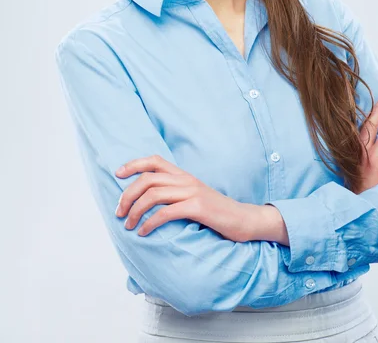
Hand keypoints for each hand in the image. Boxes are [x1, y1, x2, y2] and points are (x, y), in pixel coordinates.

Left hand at [114, 154, 256, 241]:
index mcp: (184, 175)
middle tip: (119, 213)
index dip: (133, 164)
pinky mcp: (198, 207)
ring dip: (135, 210)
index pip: (154, 160)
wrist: (244, 220)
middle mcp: (186, 179)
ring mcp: (192, 192)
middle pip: (147, 178)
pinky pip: (166, 212)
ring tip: (128, 225)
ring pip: (153, 194)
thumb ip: (175, 194)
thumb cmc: (216, 213)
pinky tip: (144, 232)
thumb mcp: (194, 197)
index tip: (117, 174)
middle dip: (127, 195)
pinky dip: (150, 222)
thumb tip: (148, 201)